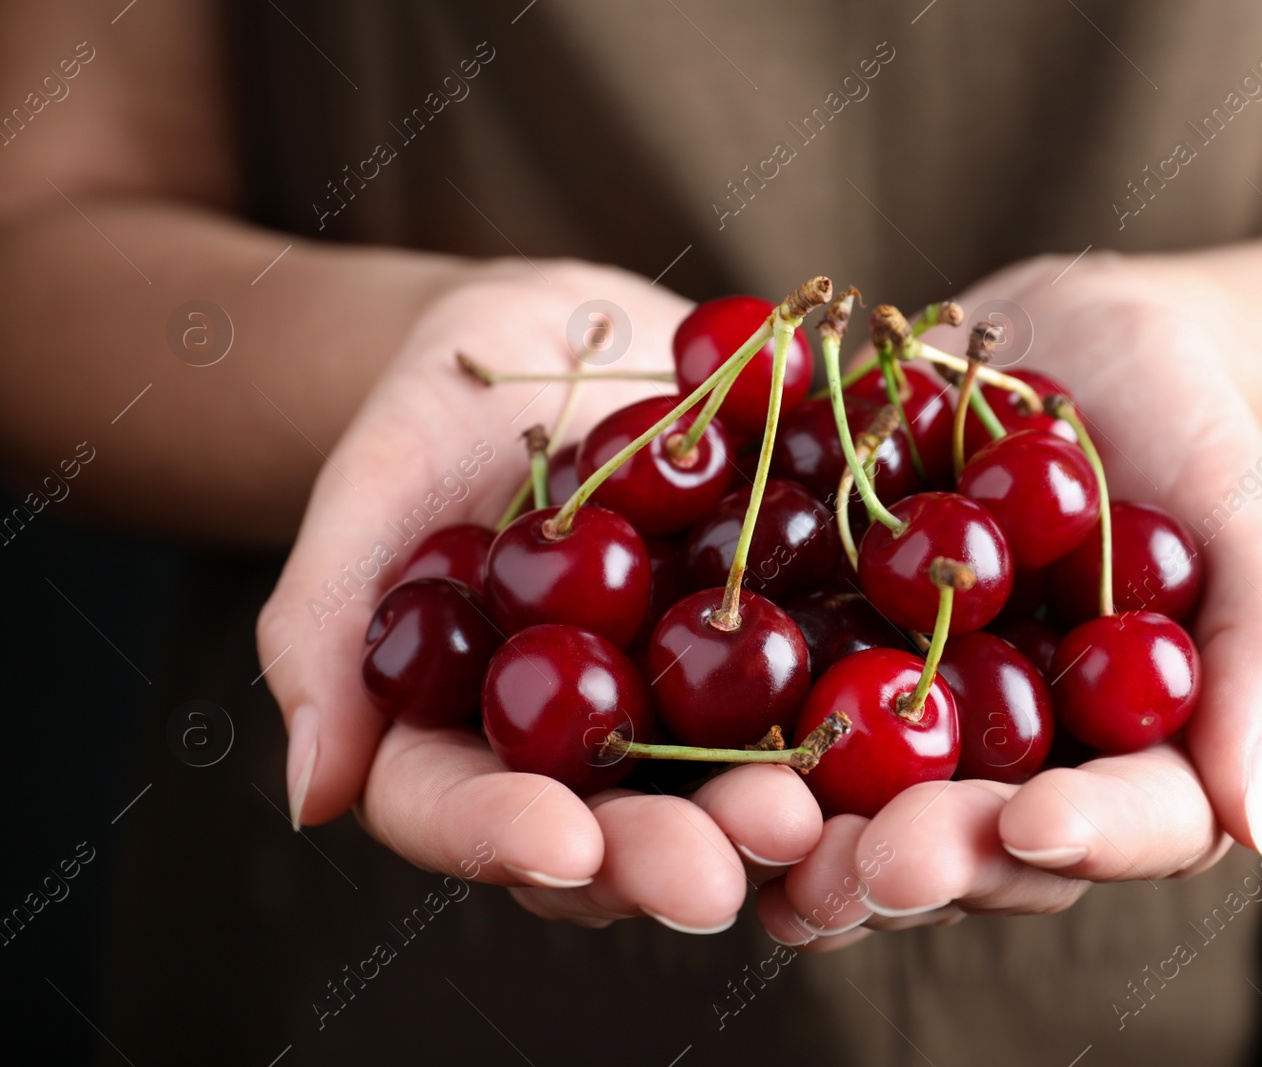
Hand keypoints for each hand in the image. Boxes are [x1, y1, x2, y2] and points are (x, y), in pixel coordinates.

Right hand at [256, 260, 823, 929]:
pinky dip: (858, 705)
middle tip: (718, 870)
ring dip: (769, 814)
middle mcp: (587, 753)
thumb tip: (311, 796)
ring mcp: (689, 711)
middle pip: (617, 832)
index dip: (508, 840)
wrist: (563, 341)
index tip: (560, 844)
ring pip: (726, 787)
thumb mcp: (373, 489)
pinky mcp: (778, 650)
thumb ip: (328, 628)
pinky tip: (902, 711)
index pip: (470, 813)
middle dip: (665, 855)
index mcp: (471, 738)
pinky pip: (820, 682)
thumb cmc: (436, 414)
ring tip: (808, 817)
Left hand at [759, 254, 1261, 947]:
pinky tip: (681, 749)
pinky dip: (728, 737)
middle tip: (872, 863)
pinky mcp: (819, 672)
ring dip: (809, 839)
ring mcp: (909, 732)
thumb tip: (1260, 826)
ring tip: (765, 835)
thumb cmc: (1183, 425)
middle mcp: (1013, 773)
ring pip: (861, 817)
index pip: (1126, 828)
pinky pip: (772, 719)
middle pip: (975, 852)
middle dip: (923, 863)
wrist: (1058, 345)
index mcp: (1126, 758)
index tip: (1032, 824)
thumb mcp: (1241, 516)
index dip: (1084, 840)